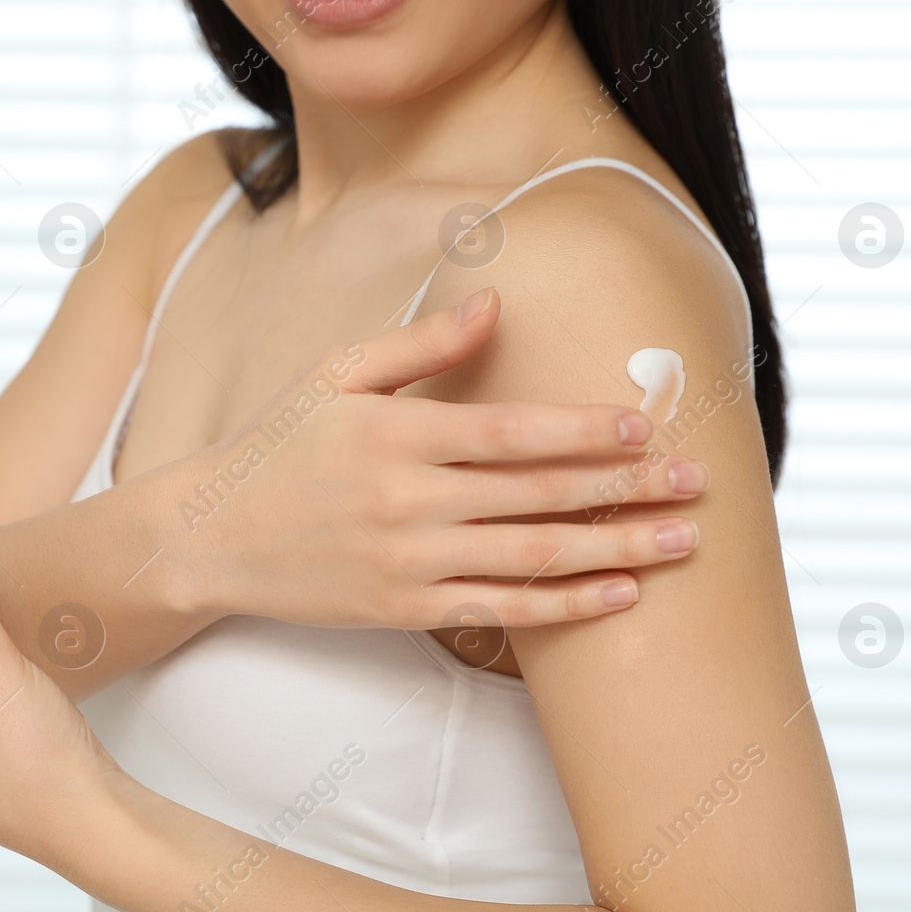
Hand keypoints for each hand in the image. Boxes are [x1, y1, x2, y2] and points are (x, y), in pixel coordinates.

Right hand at [167, 288, 706, 630]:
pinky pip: (503, 610)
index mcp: (398, 434)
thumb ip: (420, 344)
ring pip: (536, 557)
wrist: (213, 536)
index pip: (513, 432)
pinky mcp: (406, 610)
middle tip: (697, 481)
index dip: (585, 431)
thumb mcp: (337, 375)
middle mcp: (410, 501)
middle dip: (628, 489)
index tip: (643, 425)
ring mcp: (411, 562)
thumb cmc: (279, 445)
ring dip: (618, 550)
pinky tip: (618, 594)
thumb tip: (495, 301)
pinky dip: (566, 605)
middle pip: (542, 495)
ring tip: (682, 542)